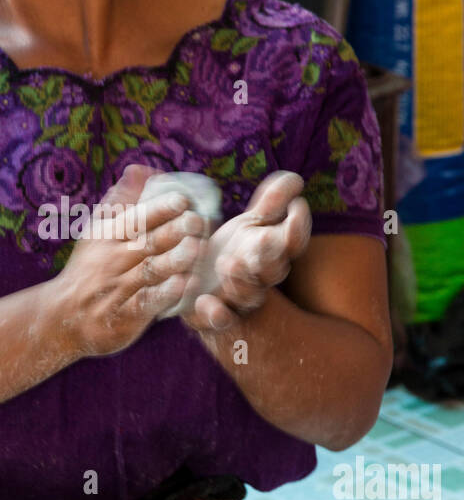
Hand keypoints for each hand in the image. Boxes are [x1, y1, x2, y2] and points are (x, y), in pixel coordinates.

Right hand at [55, 163, 210, 355]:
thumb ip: (122, 200)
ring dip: (174, 259)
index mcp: (109, 235)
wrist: (65, 316)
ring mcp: (121, 288)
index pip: (136, 219)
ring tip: (196, 248)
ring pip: (151, 271)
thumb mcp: (98, 230)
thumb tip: (140, 168)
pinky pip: (148, 302)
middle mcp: (115, 260)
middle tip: (197, 221)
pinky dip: (165, 293)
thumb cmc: (89, 266)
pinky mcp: (128, 315)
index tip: (182, 199)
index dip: (159, 208)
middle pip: (147, 243)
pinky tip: (184, 284)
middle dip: (173, 231)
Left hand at [183, 170, 311, 332]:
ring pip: (249, 294)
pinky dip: (215, 313)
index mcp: (273, 252)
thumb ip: (271, 203)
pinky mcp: (213, 314)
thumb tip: (296, 179)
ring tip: (228, 262)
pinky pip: (219, 319)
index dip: (298, 226)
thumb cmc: (233, 250)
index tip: (297, 205)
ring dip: (241, 280)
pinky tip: (204, 301)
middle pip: (273, 270)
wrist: (201, 286)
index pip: (293, 241)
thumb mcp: (250, 224)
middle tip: (263, 237)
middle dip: (270, 254)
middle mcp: (261, 278)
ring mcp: (238, 298)